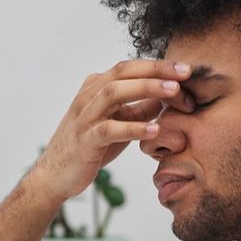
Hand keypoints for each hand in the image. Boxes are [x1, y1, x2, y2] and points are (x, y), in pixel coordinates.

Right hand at [27, 59, 195, 201]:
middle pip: (123, 73)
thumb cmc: (90, 147)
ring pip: (114, 93)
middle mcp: (88, 97)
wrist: (55, 175)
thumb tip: (171, 96)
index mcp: (96, 88)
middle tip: (185, 73)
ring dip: (146, 89)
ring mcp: (84, 117)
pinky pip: (108, 129)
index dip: (158, 66)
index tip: (186, 69)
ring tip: (174, 92)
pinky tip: (154, 130)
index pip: (130, 68)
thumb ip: (141, 108)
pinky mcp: (84, 140)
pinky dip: (133, 128)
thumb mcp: (119, 122)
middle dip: (156, 70)